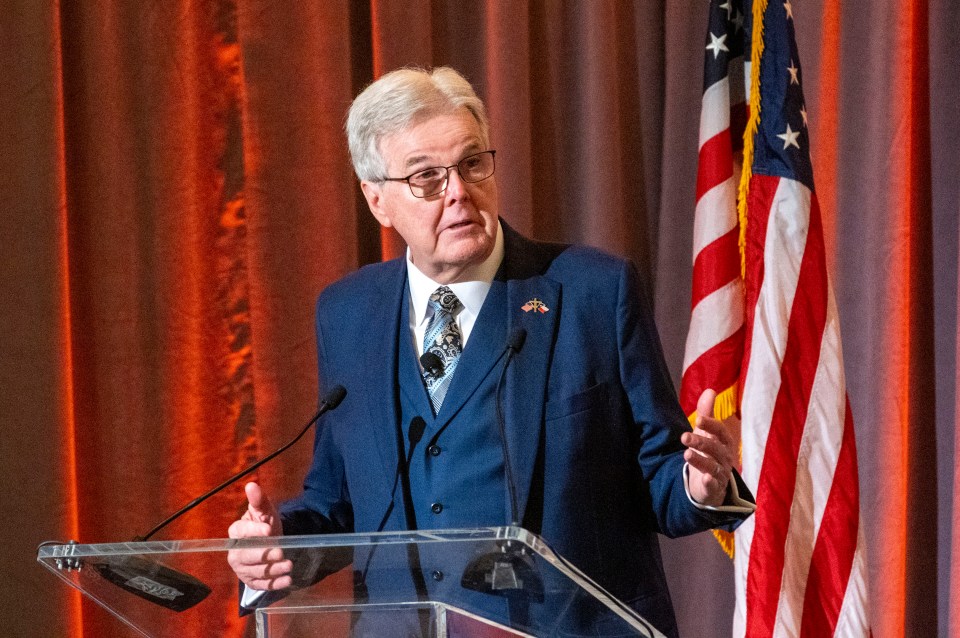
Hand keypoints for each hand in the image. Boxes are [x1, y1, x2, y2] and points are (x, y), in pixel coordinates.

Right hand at [227, 482, 292, 590]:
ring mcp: (242, 569)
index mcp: (236, 533)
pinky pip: (262, 585)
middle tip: (281, 553)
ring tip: (289, 565)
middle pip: (247, 556)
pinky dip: (275, 584)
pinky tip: (287, 580)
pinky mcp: (252, 582)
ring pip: (256, 572)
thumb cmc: (265, 525)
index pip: (242, 532)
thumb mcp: (265, 512)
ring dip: (273, 570)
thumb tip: (252, 485)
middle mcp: (235, 553)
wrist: (270, 543)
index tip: (268, 530)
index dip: (254, 531)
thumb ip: (259, 500)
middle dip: (264, 555)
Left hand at [681, 389, 738, 506]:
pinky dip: (710, 483)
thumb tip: (710, 390)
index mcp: (724, 443)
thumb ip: (706, 413)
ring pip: (713, 467)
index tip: (698, 419)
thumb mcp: (705, 433)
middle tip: (684, 437)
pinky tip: (705, 478)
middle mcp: (725, 458)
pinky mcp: (714, 489)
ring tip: (687, 454)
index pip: (721, 432)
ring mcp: (721, 474)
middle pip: (715, 449)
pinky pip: (714, 486)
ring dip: (701, 460)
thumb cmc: (709, 453)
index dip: (711, 425)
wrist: (711, 482)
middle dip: (700, 442)